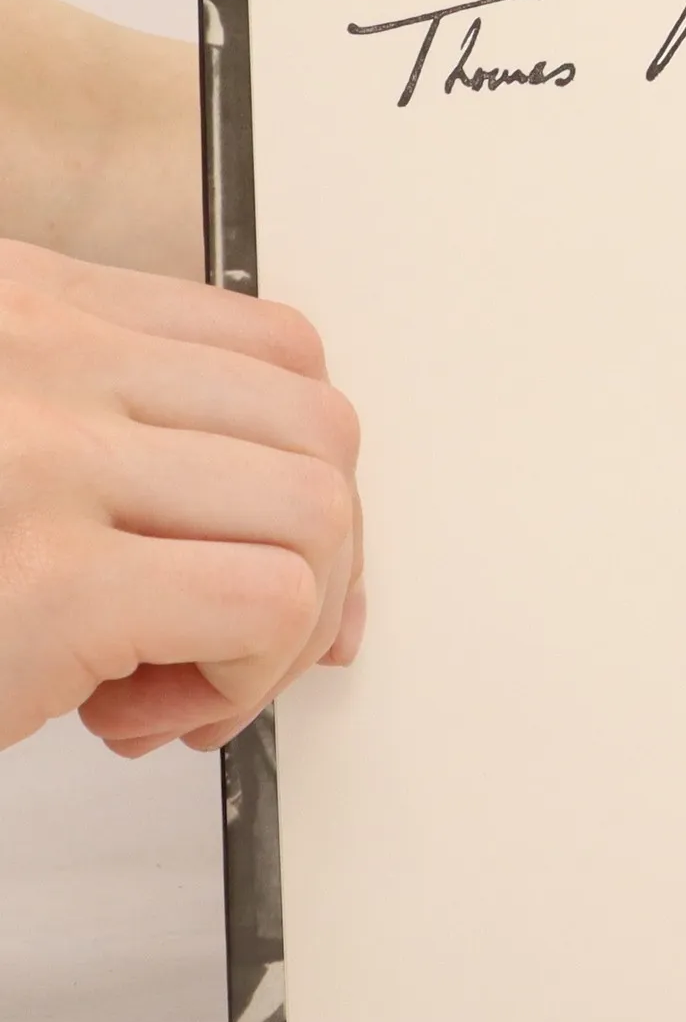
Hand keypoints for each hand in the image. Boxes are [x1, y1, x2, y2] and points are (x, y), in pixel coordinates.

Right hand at [0, 239, 362, 755]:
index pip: (271, 350)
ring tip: (172, 680)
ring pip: (316, 506)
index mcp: (21, 306)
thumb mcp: (4, 455)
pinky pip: (268, 601)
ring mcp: (37, 456)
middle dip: (317, 553)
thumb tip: (318, 554)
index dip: (304, 468)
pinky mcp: (46, 582)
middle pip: (318, 426)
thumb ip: (117, 450)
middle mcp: (32, 353)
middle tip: (228, 638)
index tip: (276, 560)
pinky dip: (247, 677)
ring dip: (283, 622)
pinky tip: (144, 715)